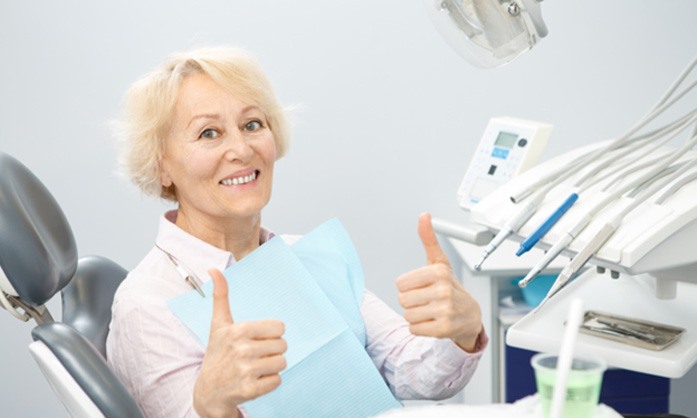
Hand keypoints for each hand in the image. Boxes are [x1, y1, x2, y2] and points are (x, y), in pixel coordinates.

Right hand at [193, 269, 286, 417]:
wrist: (208, 391)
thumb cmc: (217, 353)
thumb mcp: (218, 324)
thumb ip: (220, 296)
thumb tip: (214, 269)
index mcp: (238, 330)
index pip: (280, 327)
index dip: (271, 334)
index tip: (255, 340)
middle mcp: (242, 349)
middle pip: (283, 345)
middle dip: (271, 351)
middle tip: (254, 356)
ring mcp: (246, 371)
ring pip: (282, 363)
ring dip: (271, 367)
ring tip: (254, 368)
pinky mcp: (250, 390)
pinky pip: (277, 380)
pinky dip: (268, 382)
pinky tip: (253, 381)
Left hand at [396, 213, 482, 351]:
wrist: (470, 315)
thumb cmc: (449, 287)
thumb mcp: (439, 262)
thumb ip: (428, 239)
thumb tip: (424, 215)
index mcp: (438, 272)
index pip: (400, 283)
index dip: (409, 287)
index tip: (424, 286)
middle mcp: (443, 290)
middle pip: (402, 300)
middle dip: (412, 302)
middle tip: (428, 300)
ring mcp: (445, 310)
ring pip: (407, 315)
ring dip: (416, 316)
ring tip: (431, 311)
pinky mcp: (444, 329)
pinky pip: (414, 329)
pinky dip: (420, 328)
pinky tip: (433, 322)